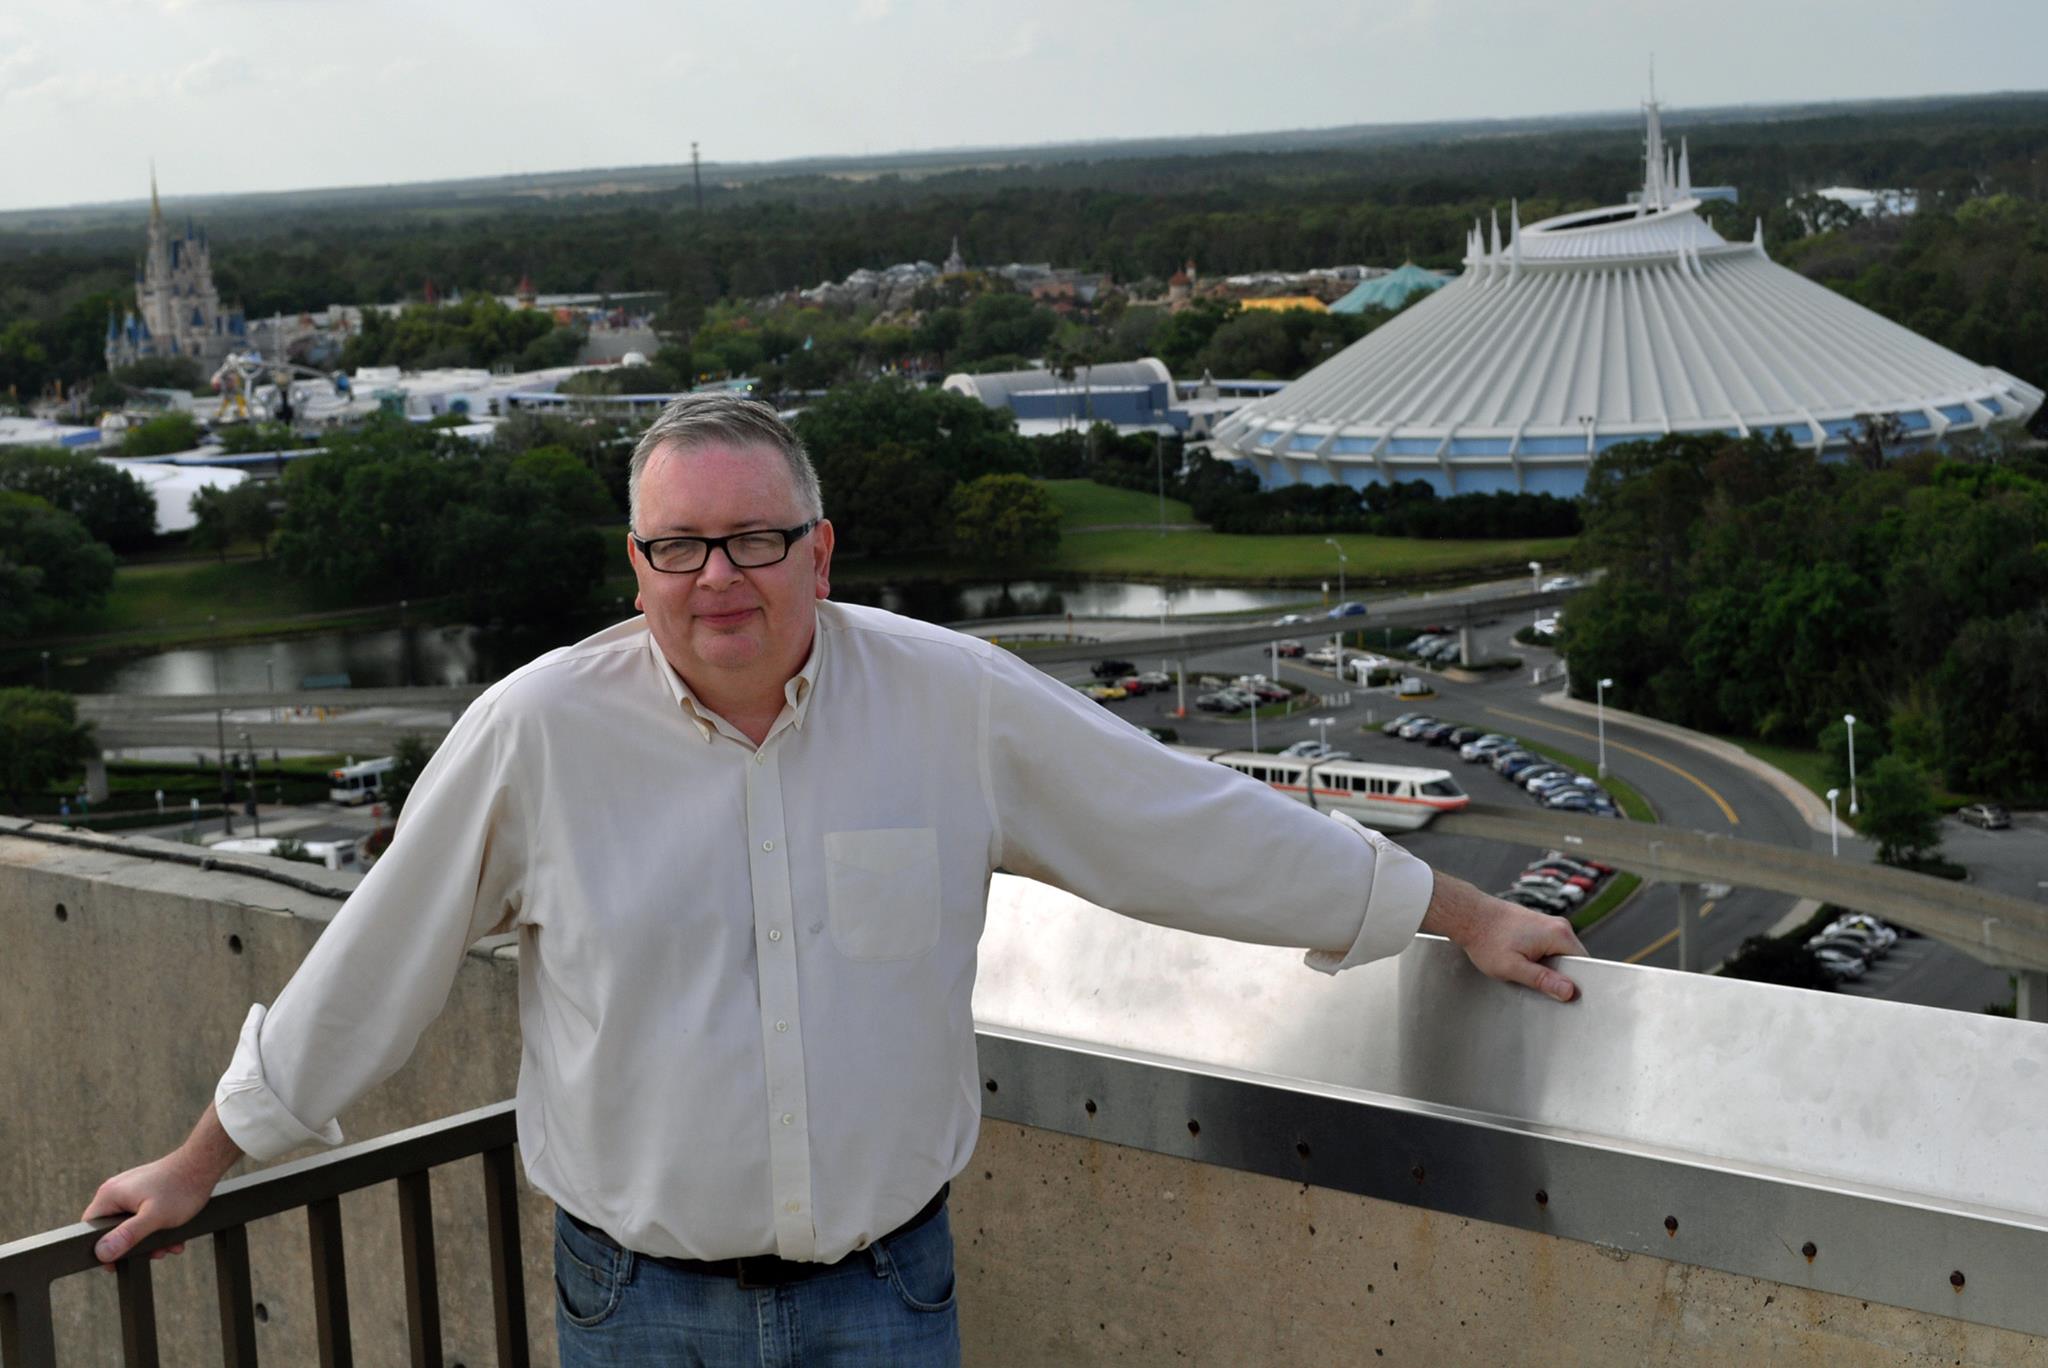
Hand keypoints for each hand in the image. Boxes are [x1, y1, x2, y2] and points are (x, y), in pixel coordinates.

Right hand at [82, 1105, 241, 1265]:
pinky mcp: (147, 1190)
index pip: (91, 1229)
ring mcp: (132, 1189)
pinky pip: (145, 1215)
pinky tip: (175, 1237)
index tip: (119, 1264)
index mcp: (109, 1195)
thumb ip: (127, 1235)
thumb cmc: (180, 1188)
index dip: (102, 1249)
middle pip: (114, 1229)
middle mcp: (116, 1190)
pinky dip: (158, 1228)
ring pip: (133, 1224)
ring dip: (151, 1239)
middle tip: (156, 1254)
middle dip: (135, 1246)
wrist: (206, 1163)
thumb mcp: (154, 1218)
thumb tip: (101, 1253)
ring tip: (171, 1246)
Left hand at [1419, 872, 1584, 1001]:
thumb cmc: (1487, 940)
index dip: (1577, 983)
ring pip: (1560, 956)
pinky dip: (1540, 960)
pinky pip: (1549, 948)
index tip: (1565, 997)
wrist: (1468, 915)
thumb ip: (1543, 980)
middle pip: (1573, 961)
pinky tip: (1523, 964)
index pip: (1585, 965)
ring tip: (1527, 974)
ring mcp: (1549, 924)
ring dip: (1548, 969)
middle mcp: (1559, 926)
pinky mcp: (1538, 926)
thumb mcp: (1513, 967)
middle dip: (1560, 977)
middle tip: (1540, 989)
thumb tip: (1570, 992)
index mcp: (1560, 935)